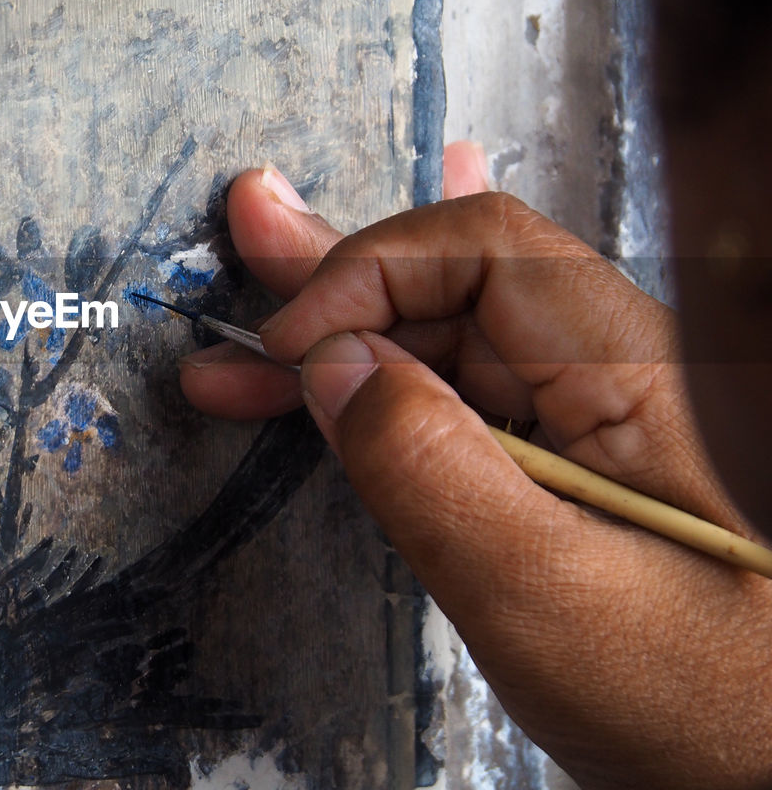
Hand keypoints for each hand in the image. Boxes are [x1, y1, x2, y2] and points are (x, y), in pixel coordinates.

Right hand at [179, 162, 771, 789]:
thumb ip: (431, 471)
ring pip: (452, 347)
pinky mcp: (576, 472)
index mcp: (639, 370)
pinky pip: (469, 406)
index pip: (484, 250)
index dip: (369, 272)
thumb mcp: (547, 595)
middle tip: (241, 244)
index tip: (285, 347)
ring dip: (343, 348)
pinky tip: (344, 367)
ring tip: (241, 361)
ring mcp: (598, 424)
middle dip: (336, 286)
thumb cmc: (709, 706)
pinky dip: (386, 398)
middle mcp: (620, 373)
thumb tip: (329, 365)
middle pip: (458, 285)